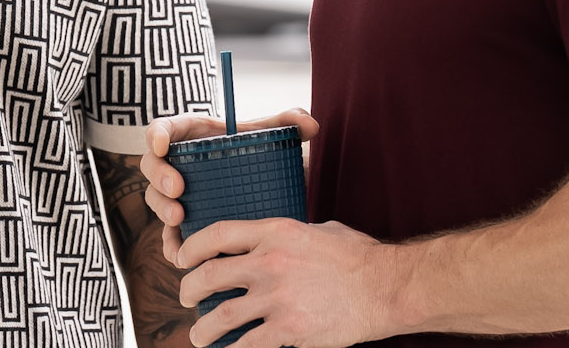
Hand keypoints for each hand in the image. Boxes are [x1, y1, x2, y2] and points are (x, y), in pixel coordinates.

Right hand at [140, 108, 318, 263]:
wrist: (273, 190)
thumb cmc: (266, 156)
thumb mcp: (276, 136)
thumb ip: (291, 122)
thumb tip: (309, 124)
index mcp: (196, 136)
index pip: (165, 128)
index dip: (157, 134)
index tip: (163, 145)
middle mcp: (182, 164)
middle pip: (152, 165)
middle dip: (159, 176)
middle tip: (178, 189)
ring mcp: (181, 196)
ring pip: (156, 199)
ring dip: (161, 209)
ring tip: (180, 218)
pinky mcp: (188, 224)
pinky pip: (169, 235)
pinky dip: (170, 244)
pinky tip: (180, 254)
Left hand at [175, 217, 401, 347]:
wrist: (386, 288)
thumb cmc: (360, 258)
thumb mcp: (320, 230)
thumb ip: (292, 235)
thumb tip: (276, 241)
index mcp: (275, 232)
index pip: (218, 235)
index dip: (192, 248)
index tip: (182, 259)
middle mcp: (269, 262)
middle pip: (210, 275)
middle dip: (189, 290)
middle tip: (185, 299)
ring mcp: (277, 298)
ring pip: (221, 316)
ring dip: (203, 329)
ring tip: (198, 336)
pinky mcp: (289, 330)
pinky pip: (246, 346)